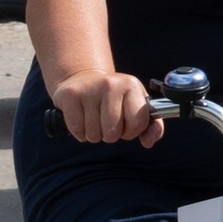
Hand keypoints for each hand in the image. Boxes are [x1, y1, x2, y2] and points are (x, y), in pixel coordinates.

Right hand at [50, 66, 165, 145]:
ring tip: (94, 118)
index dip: (131, 131)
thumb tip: (148, 141)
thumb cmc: (114, 99)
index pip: (138, 123)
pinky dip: (80, 132)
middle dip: (110, 134)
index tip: (126, 124)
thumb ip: (151, 126)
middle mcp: (111, 84)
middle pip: (113, 133)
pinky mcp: (71, 95)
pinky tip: (82, 118)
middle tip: (107, 121)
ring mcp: (90, 88)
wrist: (83, 79)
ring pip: (94, 134)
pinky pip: (78, 130)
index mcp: (131, 85)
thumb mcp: (137, 107)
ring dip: (94, 134)